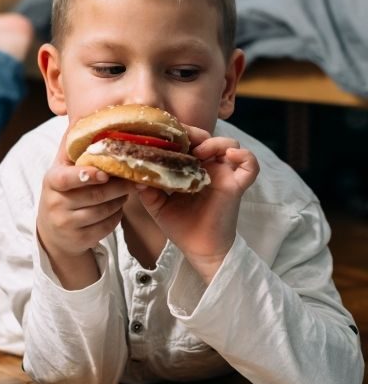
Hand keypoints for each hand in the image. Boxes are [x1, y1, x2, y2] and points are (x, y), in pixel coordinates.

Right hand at [37, 133, 131, 287]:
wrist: (53, 231)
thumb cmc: (63, 190)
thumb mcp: (61, 168)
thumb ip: (72, 147)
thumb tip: (85, 116)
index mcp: (52, 182)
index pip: (66, 179)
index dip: (85, 175)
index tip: (104, 173)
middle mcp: (55, 204)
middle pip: (96, 195)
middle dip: (118, 186)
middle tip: (133, 178)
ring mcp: (66, 224)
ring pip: (105, 211)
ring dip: (120, 200)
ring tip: (124, 191)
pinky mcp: (79, 240)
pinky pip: (108, 226)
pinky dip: (117, 216)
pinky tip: (116, 208)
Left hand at [137, 128, 258, 281]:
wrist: (198, 249)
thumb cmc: (181, 226)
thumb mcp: (157, 205)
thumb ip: (147, 189)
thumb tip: (133, 174)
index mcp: (192, 168)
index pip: (189, 141)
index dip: (181, 134)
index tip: (167, 136)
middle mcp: (210, 168)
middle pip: (209, 137)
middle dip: (196, 134)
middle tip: (183, 141)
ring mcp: (225, 175)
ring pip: (231, 144)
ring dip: (216, 143)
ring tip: (201, 152)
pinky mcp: (237, 186)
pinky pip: (250, 166)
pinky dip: (244, 156)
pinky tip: (230, 156)